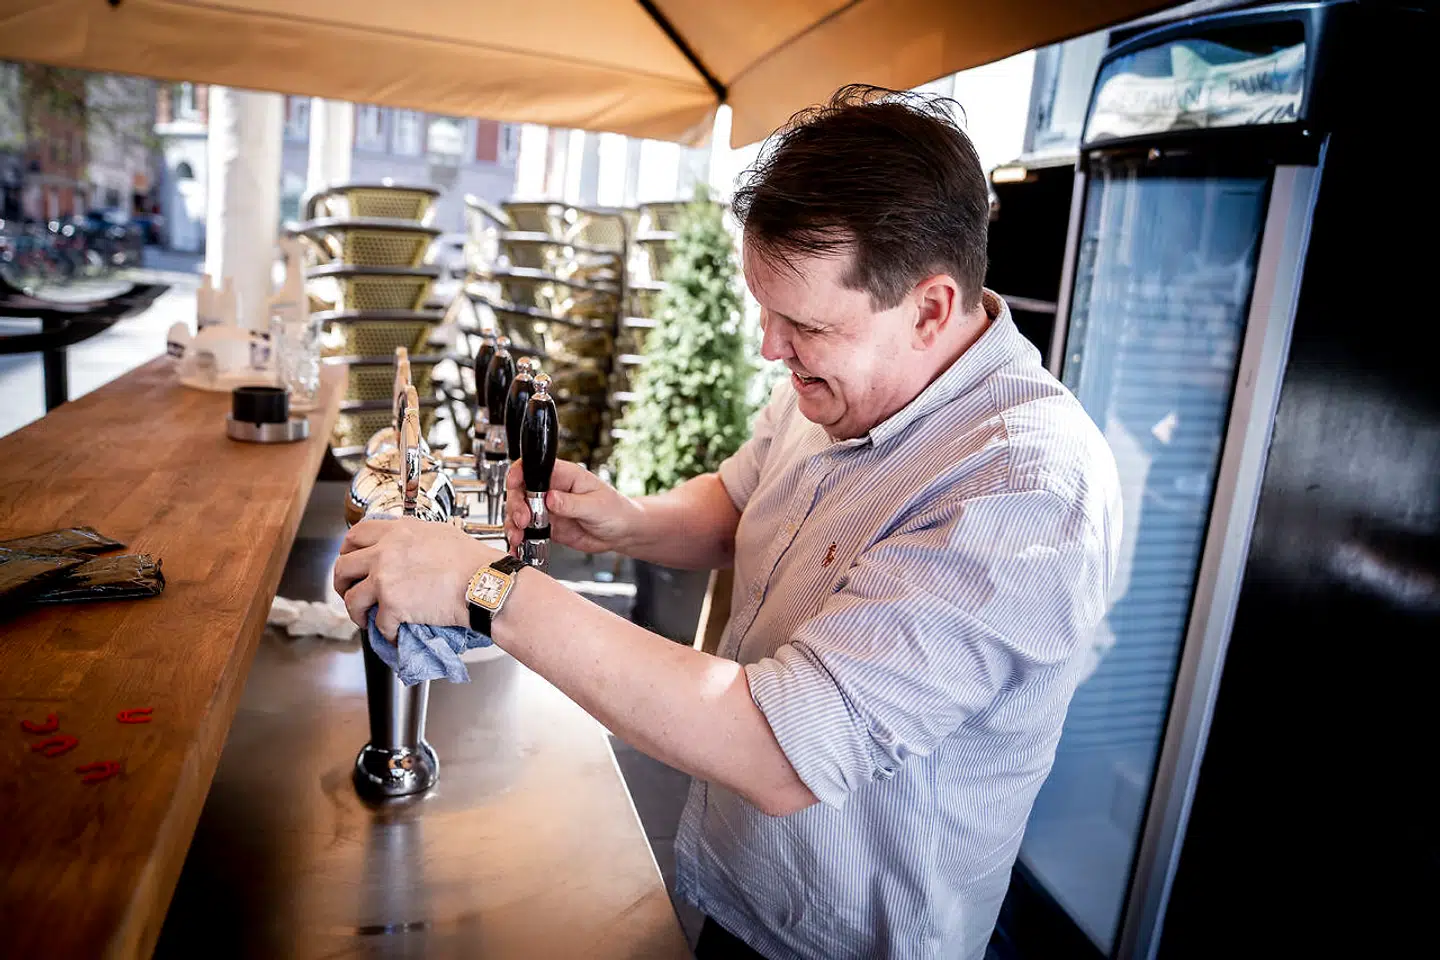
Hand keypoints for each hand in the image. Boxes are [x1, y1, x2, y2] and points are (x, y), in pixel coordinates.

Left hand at [333, 517, 505, 641]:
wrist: (483, 582)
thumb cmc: (471, 560)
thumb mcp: (438, 533)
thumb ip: (413, 537)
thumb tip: (407, 546)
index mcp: (397, 532)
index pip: (356, 534)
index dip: (348, 549)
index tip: (351, 559)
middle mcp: (385, 552)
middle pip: (343, 566)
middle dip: (341, 582)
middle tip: (349, 591)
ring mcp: (385, 578)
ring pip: (352, 598)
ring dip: (355, 612)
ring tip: (365, 619)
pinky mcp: (392, 605)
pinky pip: (378, 625)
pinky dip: (385, 634)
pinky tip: (394, 635)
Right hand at [505, 459, 642, 554]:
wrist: (622, 532)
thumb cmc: (616, 511)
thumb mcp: (596, 505)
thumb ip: (571, 503)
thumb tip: (550, 497)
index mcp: (565, 475)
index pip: (535, 467)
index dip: (520, 473)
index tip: (515, 485)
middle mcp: (552, 489)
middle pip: (521, 490)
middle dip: (516, 505)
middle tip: (523, 520)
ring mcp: (548, 508)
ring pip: (519, 511)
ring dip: (514, 523)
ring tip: (518, 536)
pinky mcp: (547, 526)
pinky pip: (527, 530)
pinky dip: (519, 538)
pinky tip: (518, 545)